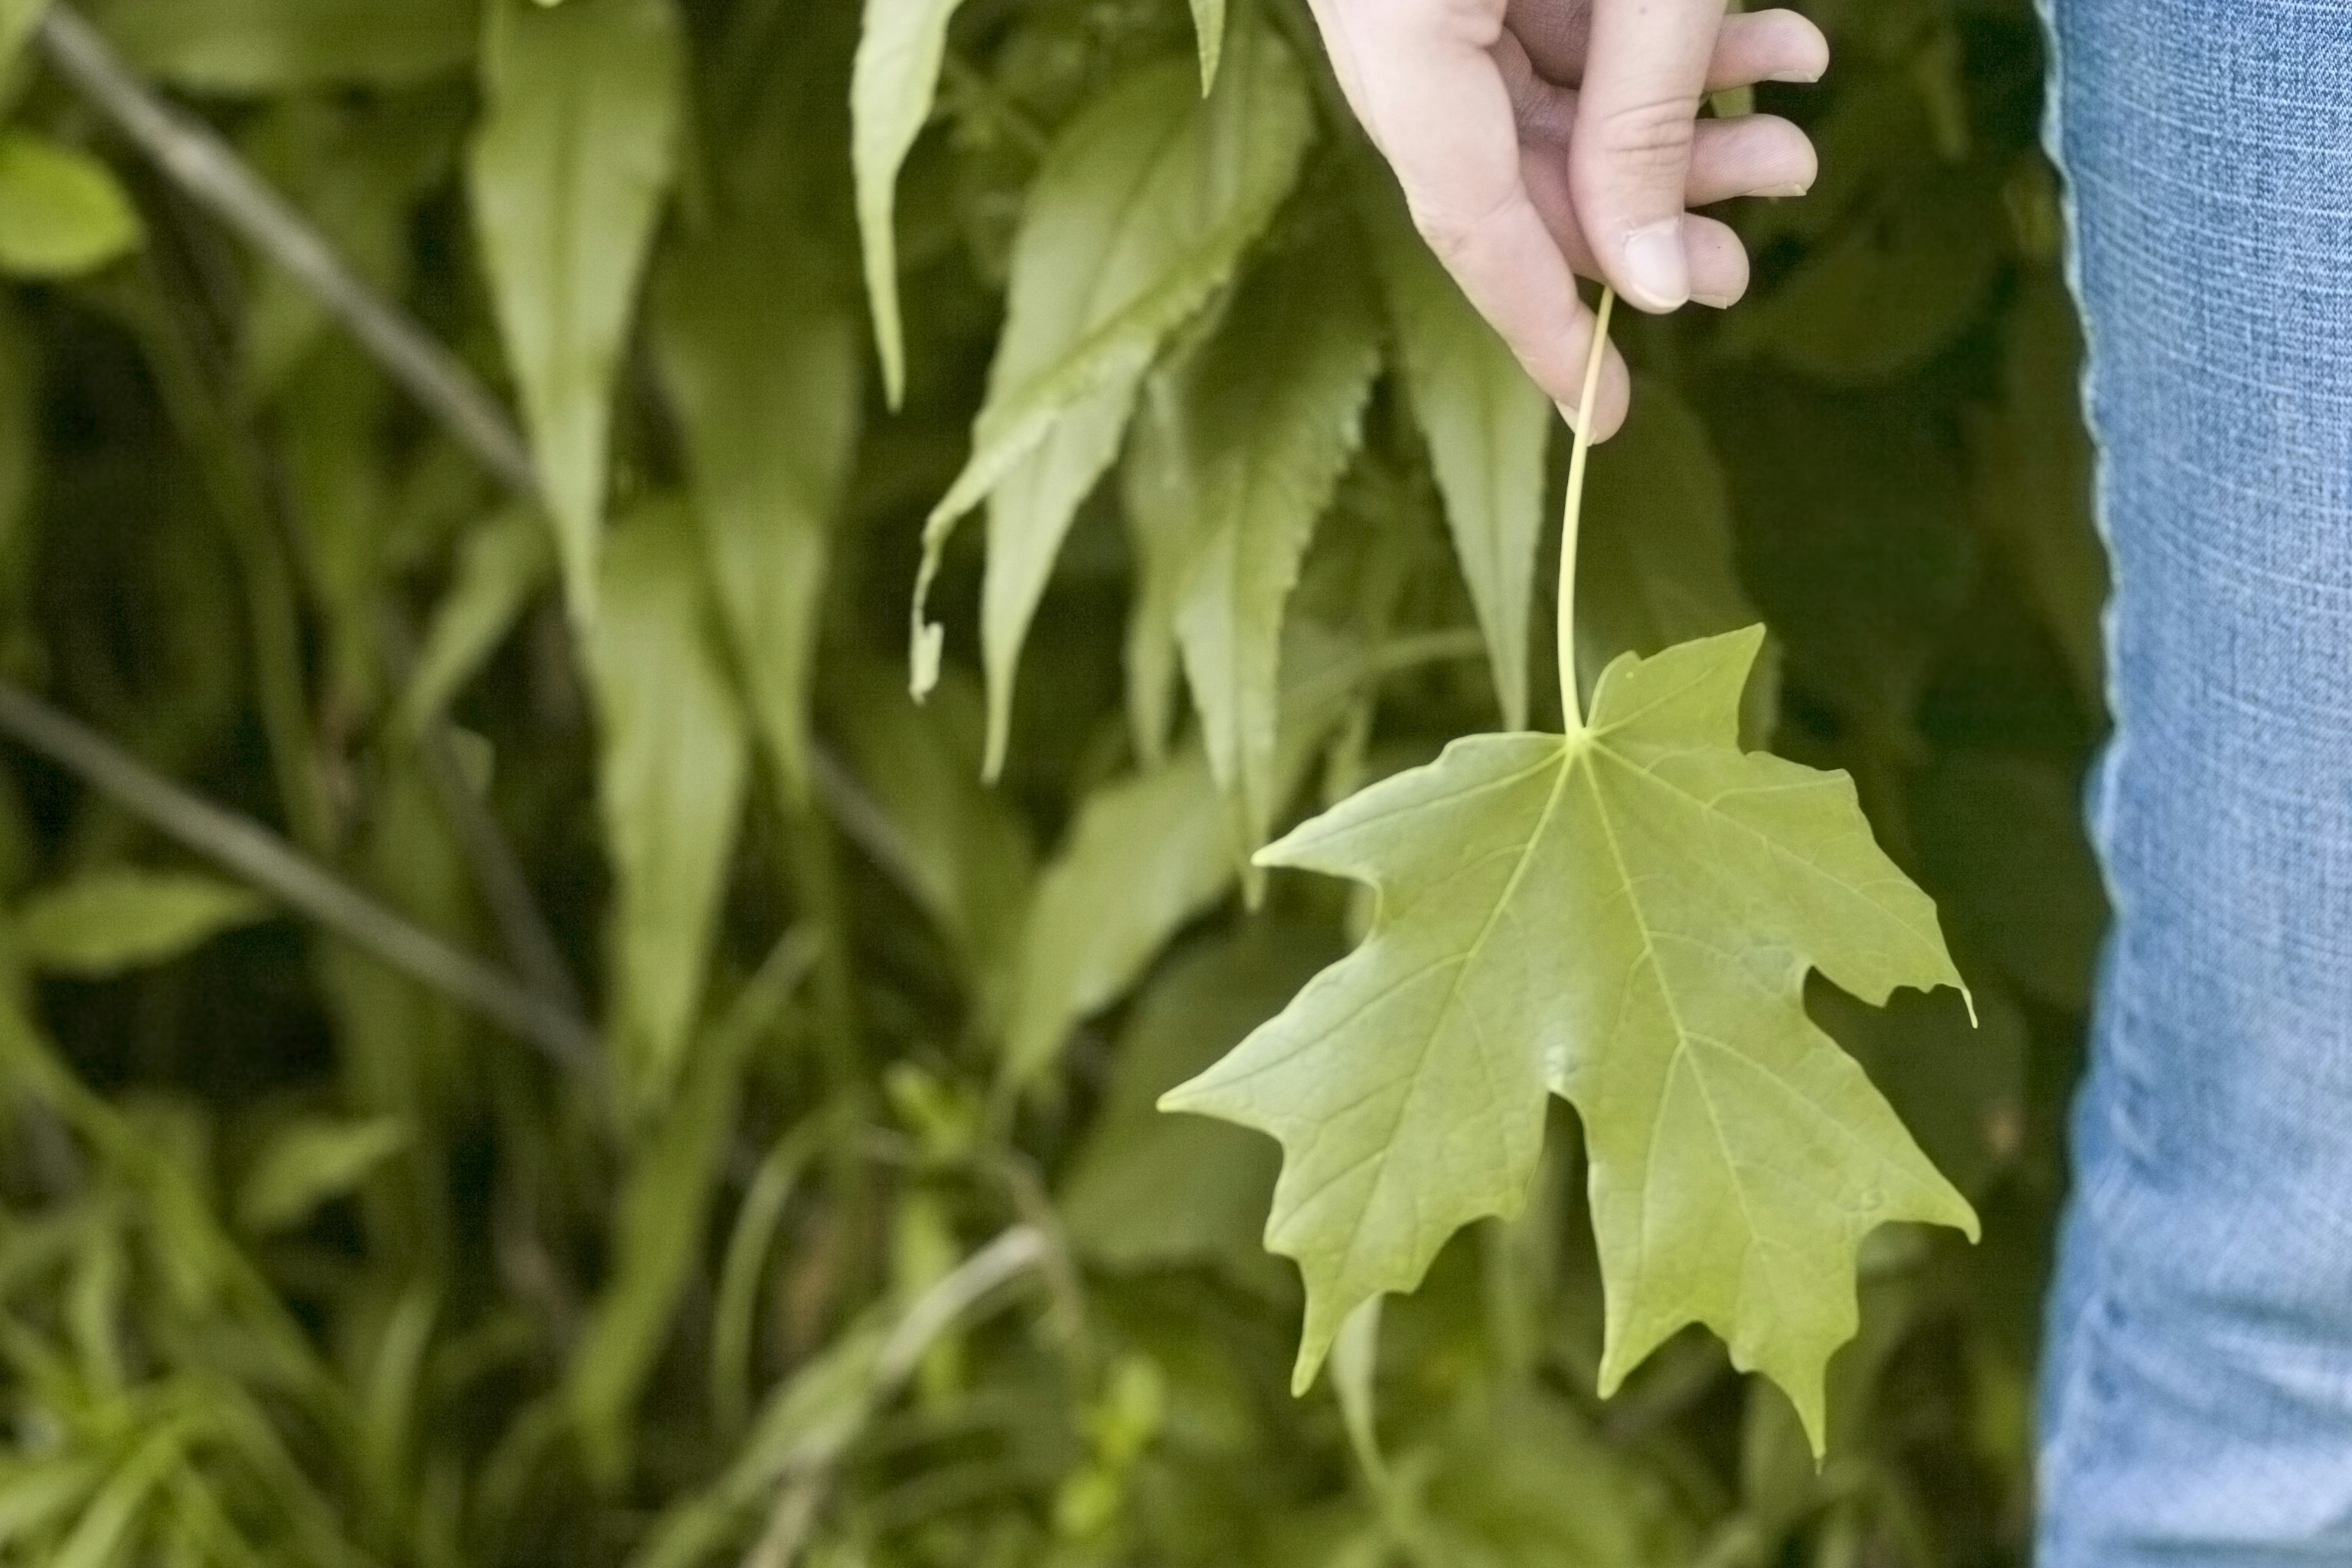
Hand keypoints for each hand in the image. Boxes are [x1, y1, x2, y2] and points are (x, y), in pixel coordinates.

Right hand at [1308, 0, 1827, 437]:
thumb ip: (1643, 121)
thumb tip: (1655, 281)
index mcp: (1393, 24)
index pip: (1465, 218)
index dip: (1540, 326)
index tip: (1604, 415)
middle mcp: (1378, 15)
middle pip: (1503, 166)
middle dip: (1644, 211)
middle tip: (1739, 261)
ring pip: (1538, 98)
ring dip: (1671, 127)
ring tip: (1785, 138)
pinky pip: (1542, 23)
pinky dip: (1648, 50)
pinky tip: (1766, 47)